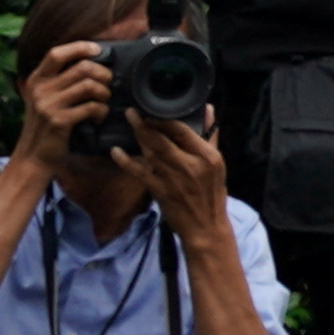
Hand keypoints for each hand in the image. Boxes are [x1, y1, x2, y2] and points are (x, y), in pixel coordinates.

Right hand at [6, 40, 114, 181]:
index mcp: (36, 80)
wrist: (33, 157)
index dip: (79, 47)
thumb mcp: (44, 98)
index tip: (98, 50)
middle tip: (108, 83)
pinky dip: (101, 111)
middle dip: (103, 73)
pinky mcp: (59, 121)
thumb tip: (92, 61)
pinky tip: (98, 117)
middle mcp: (40, 89)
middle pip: (82, 67)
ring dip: (104, 93)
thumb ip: (59, 81)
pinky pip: (92, 107)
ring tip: (103, 101)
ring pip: (89, 85)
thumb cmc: (45, 125)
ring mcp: (48, 105)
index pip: (56, 53)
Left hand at [139, 112, 236, 247]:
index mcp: (207, 156)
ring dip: (138, 136)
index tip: (152, 107)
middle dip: (145, 123)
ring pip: (150, 152)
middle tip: (132, 111)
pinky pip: (139, 172)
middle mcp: (190, 165)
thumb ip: (210, 135)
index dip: (165, 118)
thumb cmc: (212, 192)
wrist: (205, 226)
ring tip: (129, 122)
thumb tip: (206, 109)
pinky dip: (126, 161)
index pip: (183, 131)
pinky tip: (115, 151)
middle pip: (163, 139)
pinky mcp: (159, 190)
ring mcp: (173, 178)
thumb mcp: (218, 163)